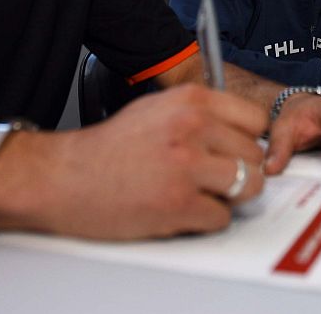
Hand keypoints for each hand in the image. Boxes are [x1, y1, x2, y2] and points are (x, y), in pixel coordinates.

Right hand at [0, 84, 267, 239]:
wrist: (64, 177)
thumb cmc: (108, 148)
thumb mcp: (157, 109)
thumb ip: (200, 115)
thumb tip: (241, 132)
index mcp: (191, 100)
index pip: (256, 120)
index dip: (247, 141)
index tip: (234, 153)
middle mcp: (193, 127)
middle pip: (255, 156)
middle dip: (238, 172)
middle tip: (210, 180)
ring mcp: (187, 165)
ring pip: (249, 186)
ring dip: (229, 197)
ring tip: (199, 194)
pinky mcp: (179, 203)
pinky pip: (222, 217)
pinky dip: (205, 221)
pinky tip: (180, 210)